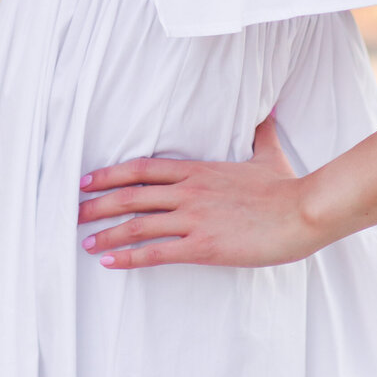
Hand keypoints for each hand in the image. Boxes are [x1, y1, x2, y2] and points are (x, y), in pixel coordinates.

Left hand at [76, 113, 319, 269]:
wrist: (304, 211)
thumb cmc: (286, 186)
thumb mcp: (268, 154)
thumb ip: (260, 134)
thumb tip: (267, 113)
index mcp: (198, 170)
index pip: (143, 168)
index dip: (111, 174)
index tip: (87, 180)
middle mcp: (189, 191)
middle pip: (130, 194)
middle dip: (97, 204)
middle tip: (72, 212)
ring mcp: (194, 218)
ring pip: (137, 223)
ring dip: (106, 233)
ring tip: (85, 242)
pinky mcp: (202, 246)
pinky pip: (156, 253)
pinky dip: (128, 258)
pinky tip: (109, 263)